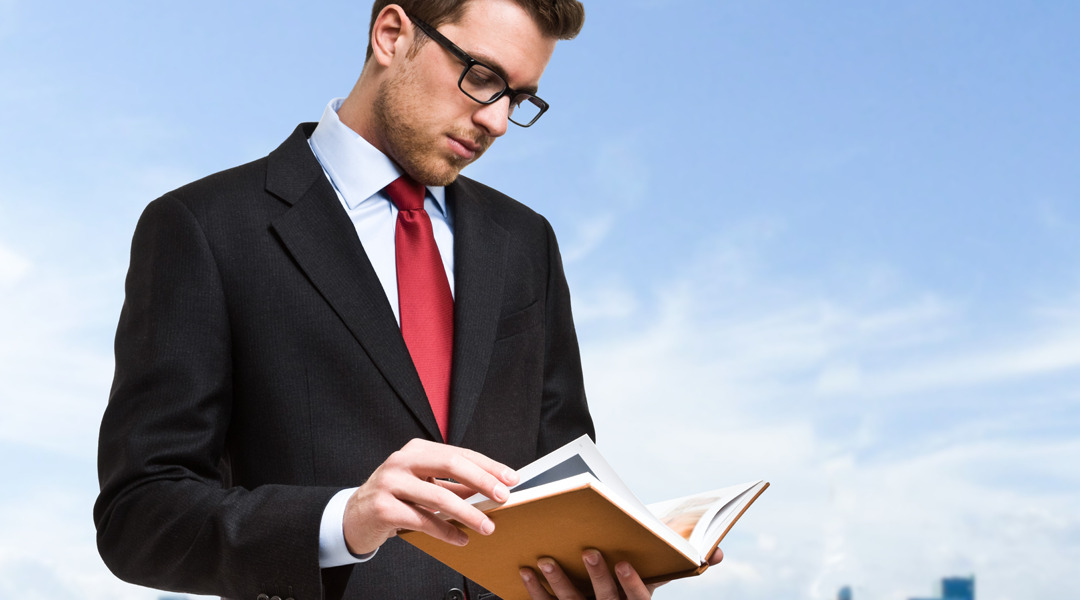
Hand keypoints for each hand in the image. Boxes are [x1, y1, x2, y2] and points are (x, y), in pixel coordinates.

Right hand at [342, 439, 518, 554]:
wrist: (354, 516)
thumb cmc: (395, 497)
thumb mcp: (424, 485)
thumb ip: (454, 484)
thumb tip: (490, 488)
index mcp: (416, 450)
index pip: (459, 453)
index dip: (488, 465)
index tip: (511, 478)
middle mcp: (402, 461)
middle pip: (450, 465)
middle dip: (482, 481)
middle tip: (503, 497)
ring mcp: (390, 483)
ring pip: (438, 497)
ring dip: (468, 513)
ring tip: (487, 526)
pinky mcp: (383, 508)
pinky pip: (423, 521)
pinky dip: (446, 531)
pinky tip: (461, 538)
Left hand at [519, 547, 723, 599]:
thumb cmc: (632, 587)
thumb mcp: (658, 576)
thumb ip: (685, 564)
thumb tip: (718, 555)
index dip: (632, 583)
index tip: (624, 561)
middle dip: (596, 576)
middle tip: (587, 550)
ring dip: (557, 582)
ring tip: (546, 559)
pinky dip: (534, 589)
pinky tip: (525, 570)